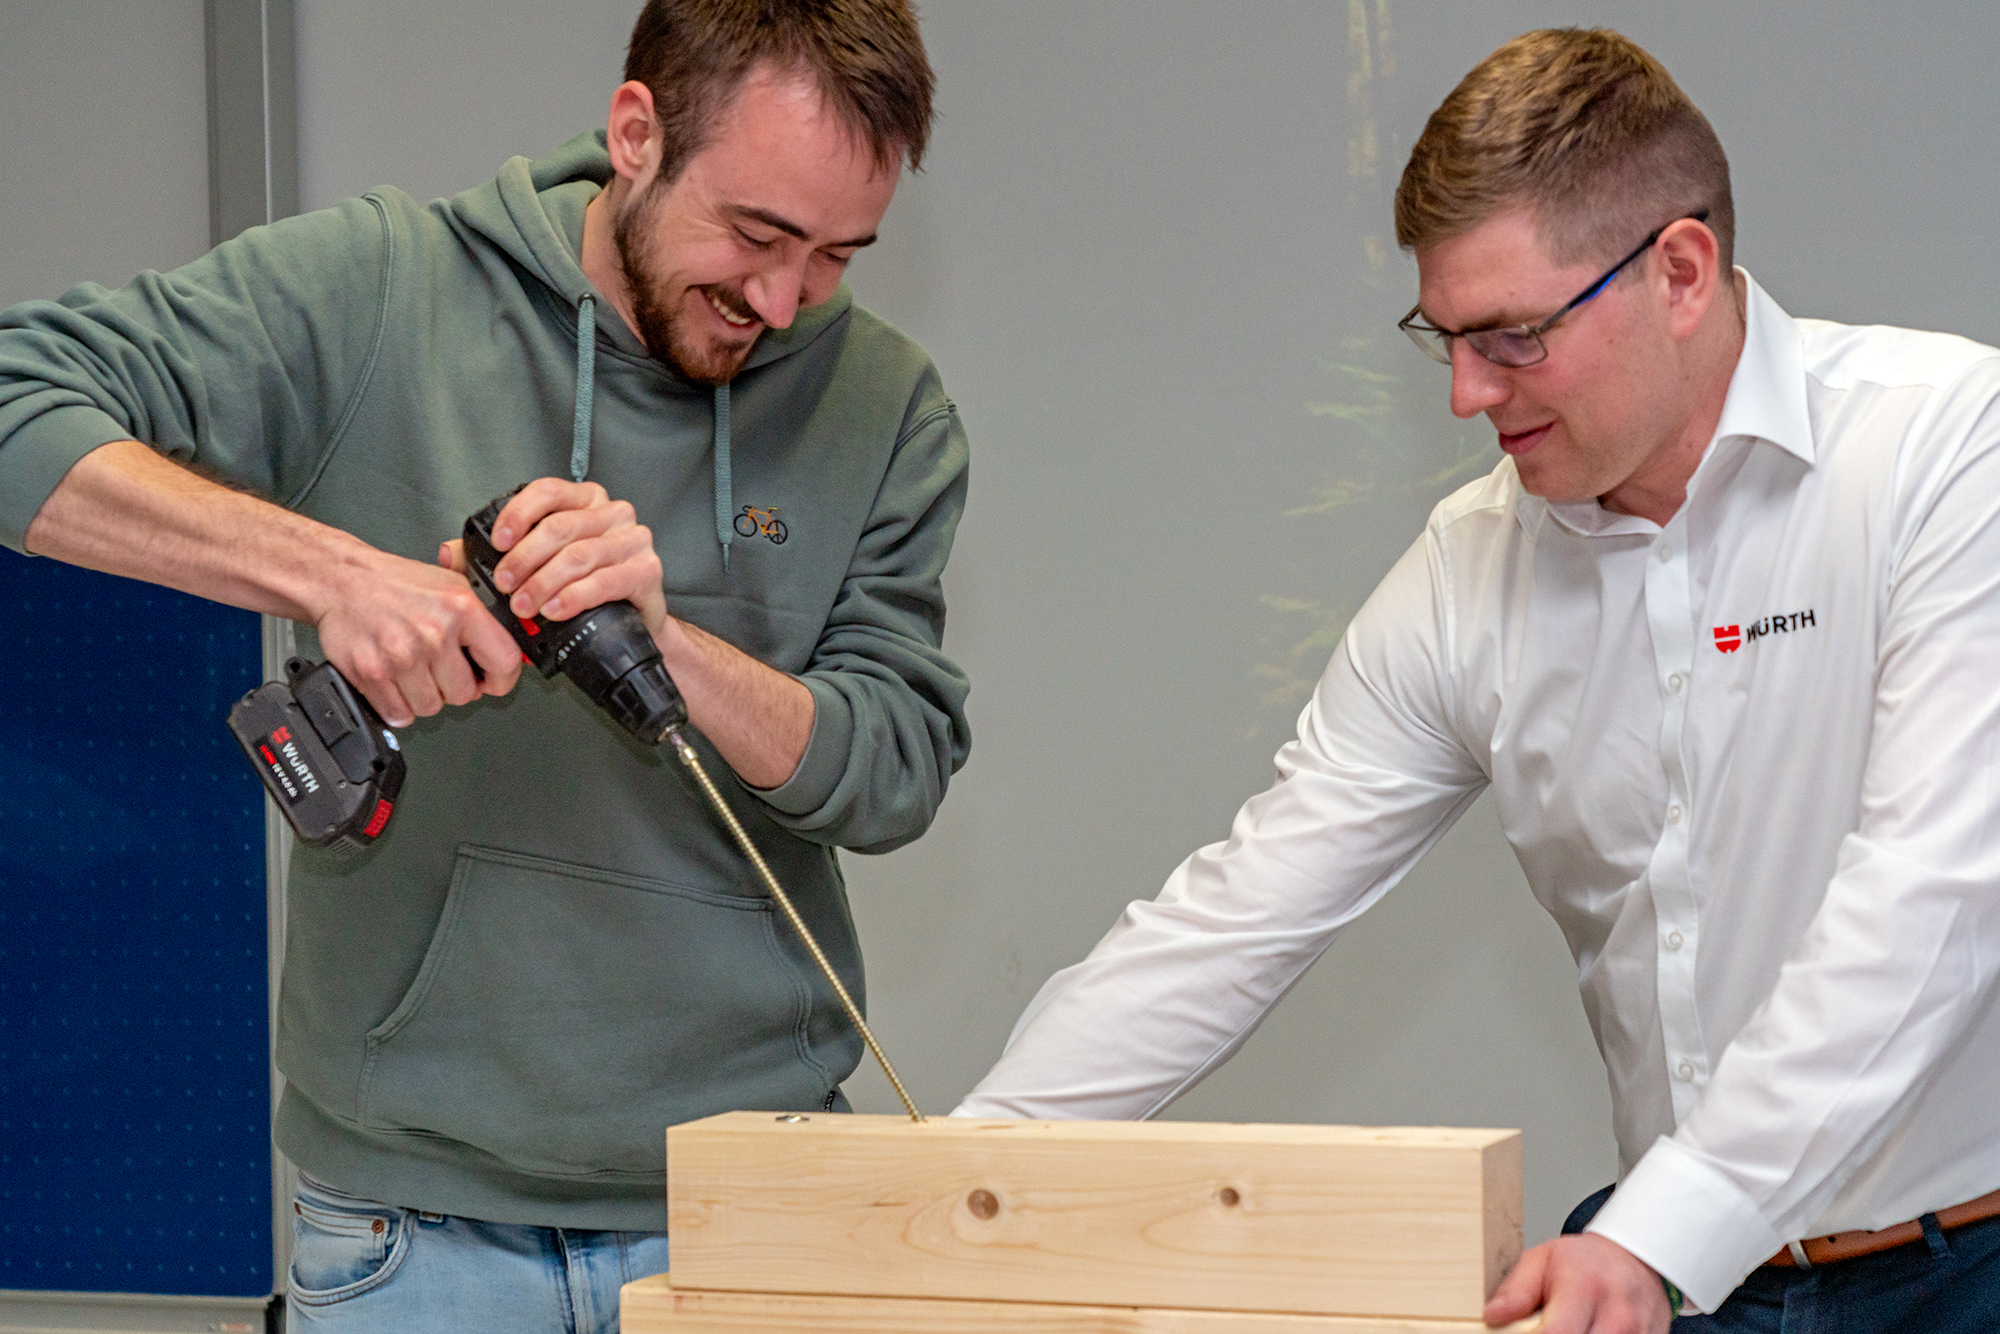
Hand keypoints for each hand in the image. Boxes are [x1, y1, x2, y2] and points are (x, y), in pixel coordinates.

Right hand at [314, 547, 521, 728]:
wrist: (341, 579)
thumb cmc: (395, 583)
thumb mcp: (452, 584)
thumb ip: (484, 618)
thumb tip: (514, 646)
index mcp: (461, 609)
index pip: (504, 663)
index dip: (501, 680)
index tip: (492, 681)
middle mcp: (433, 633)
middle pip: (463, 694)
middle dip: (454, 686)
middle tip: (440, 668)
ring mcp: (401, 656)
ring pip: (431, 707)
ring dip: (424, 696)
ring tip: (414, 669)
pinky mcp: (371, 674)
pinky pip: (399, 714)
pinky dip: (397, 705)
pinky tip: (395, 681)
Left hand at [457, 478, 667, 635]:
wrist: (634, 624)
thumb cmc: (584, 590)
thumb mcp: (537, 566)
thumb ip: (493, 557)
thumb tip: (449, 552)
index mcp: (586, 500)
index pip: (548, 491)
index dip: (518, 514)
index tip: (498, 543)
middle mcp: (614, 513)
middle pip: (560, 527)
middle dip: (524, 559)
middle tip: (504, 585)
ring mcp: (634, 540)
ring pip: (579, 555)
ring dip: (544, 583)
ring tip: (524, 605)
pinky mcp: (648, 570)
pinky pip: (605, 581)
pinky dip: (574, 597)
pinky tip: (555, 609)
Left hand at [1485, 1234, 1671, 1333]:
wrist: (1633, 1259)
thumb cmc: (1584, 1261)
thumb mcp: (1541, 1259)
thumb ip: (1516, 1289)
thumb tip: (1493, 1314)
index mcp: (1584, 1288)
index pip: (1558, 1333)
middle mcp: (1618, 1315)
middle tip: (1541, 1329)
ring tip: (1564, 1328)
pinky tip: (1585, 1331)